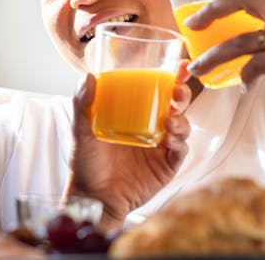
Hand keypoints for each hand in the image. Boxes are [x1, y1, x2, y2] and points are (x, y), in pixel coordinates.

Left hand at [65, 61, 191, 231]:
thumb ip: (83, 104)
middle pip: (176, 104)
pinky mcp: (166, 166)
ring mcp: (161, 146)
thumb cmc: (86, 163)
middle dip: (182, 93)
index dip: (172, 76)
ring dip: (182, 119)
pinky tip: (171, 140)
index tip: (181, 65)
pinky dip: (180, 142)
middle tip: (177, 91)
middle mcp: (151, 127)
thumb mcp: (81, 131)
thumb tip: (87, 76)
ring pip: (183, 125)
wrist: (92, 198)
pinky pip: (181, 150)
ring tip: (171, 121)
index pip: (157, 90)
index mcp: (135, 113)